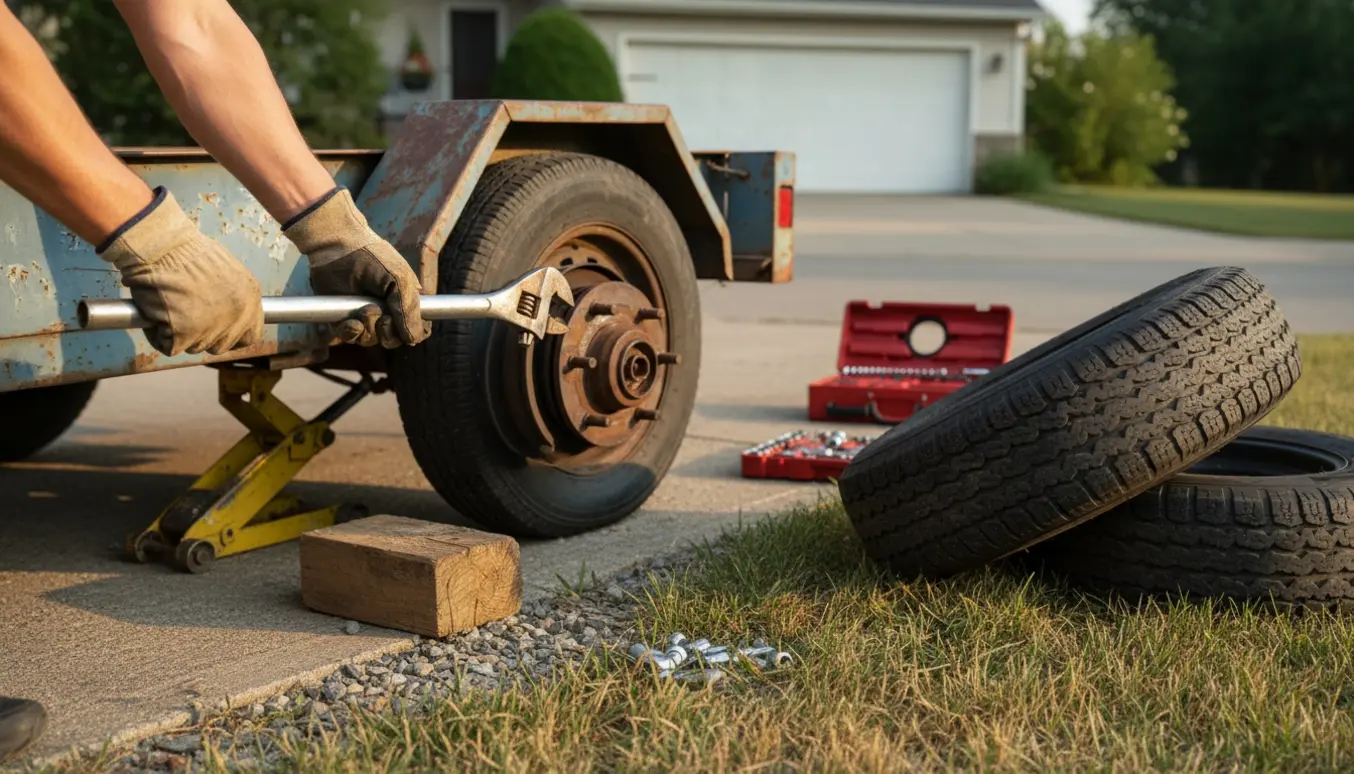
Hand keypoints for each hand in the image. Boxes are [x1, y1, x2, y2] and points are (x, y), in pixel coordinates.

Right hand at [97, 187, 264, 356]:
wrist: (163, 246)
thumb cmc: (185, 250)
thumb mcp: (223, 270)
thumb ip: (228, 295)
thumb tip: (219, 309)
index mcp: (250, 298)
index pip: (249, 336)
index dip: (231, 337)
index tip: (217, 332)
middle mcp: (238, 316)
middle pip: (220, 345)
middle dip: (201, 335)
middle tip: (182, 315)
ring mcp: (214, 328)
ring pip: (194, 346)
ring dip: (178, 333)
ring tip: (167, 305)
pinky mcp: (187, 336)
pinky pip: (169, 346)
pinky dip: (157, 334)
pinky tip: (154, 313)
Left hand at [283, 187, 428, 348]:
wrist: (337, 247)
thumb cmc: (372, 258)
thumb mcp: (400, 280)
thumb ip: (410, 310)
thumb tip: (414, 339)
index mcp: (405, 301)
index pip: (418, 328)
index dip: (415, 332)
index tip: (408, 326)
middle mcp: (386, 312)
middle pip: (394, 340)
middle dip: (389, 332)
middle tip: (382, 316)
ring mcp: (364, 317)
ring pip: (372, 340)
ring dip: (369, 328)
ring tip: (364, 308)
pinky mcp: (342, 318)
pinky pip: (351, 338)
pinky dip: (352, 333)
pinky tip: (352, 321)